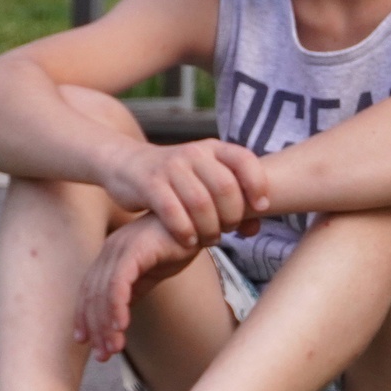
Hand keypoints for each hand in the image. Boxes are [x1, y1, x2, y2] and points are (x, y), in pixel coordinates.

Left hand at [77, 214, 200, 359]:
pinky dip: (116, 306)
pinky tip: (122, 326)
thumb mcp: (153, 270)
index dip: (85, 317)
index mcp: (111, 254)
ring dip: (106, 324)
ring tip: (113, 348)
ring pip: (103, 292)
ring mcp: (121, 247)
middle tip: (103, 355)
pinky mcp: (135, 249)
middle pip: (92, 294)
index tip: (86, 342)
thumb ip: (134, 288)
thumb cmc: (179, 241)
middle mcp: (111, 249)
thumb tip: (119, 315)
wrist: (203, 218)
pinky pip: (119, 282)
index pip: (90, 290)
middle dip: (96, 327)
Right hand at [100, 137, 270, 245]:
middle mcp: (195, 154)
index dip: (258, 185)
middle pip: (225, 187)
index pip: (245, 160)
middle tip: (228, 230)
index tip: (262, 208)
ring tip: (210, 239)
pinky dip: (185, 230)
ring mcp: (171, 167)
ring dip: (210, 228)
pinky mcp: (150, 183)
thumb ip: (232, 201)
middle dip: (232, 215)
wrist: (127, 164)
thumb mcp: (205, 181)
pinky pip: (173, 211)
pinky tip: (188, 241)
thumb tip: (255, 229)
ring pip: (200, 203)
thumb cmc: (176, 179)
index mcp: (214, 149)